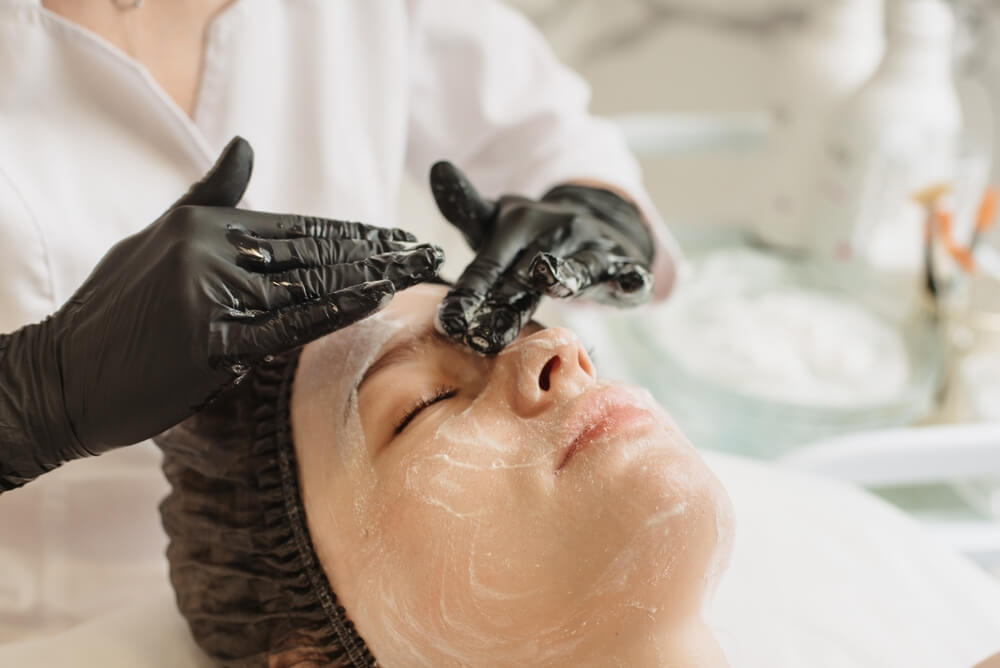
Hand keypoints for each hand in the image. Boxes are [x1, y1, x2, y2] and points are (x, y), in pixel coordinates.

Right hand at [3, 137, 443, 472]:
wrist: (60, 378)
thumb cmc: (113, 315)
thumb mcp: (155, 241)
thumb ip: (209, 198)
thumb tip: (245, 146)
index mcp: (201, 222)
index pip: (297, 225)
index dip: (354, 232)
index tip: (398, 235)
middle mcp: (207, 247)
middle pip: (313, 249)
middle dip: (377, 251)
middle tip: (425, 251)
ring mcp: (207, 293)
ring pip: (308, 281)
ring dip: (371, 275)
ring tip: (416, 270)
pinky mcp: (209, 340)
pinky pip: (288, 322)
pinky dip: (337, 308)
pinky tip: (377, 297)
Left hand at [429, 161, 653, 353]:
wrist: (600, 224)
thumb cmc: (535, 239)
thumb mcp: (499, 225)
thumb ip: (466, 207)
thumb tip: (438, 166)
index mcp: (519, 224)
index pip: (489, 263)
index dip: (470, 291)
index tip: (448, 321)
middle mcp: (555, 232)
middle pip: (526, 275)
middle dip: (504, 305)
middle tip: (481, 335)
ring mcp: (592, 246)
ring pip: (578, 265)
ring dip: (564, 273)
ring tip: (547, 278)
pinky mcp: (623, 264)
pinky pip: (628, 272)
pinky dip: (631, 277)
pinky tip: (632, 281)